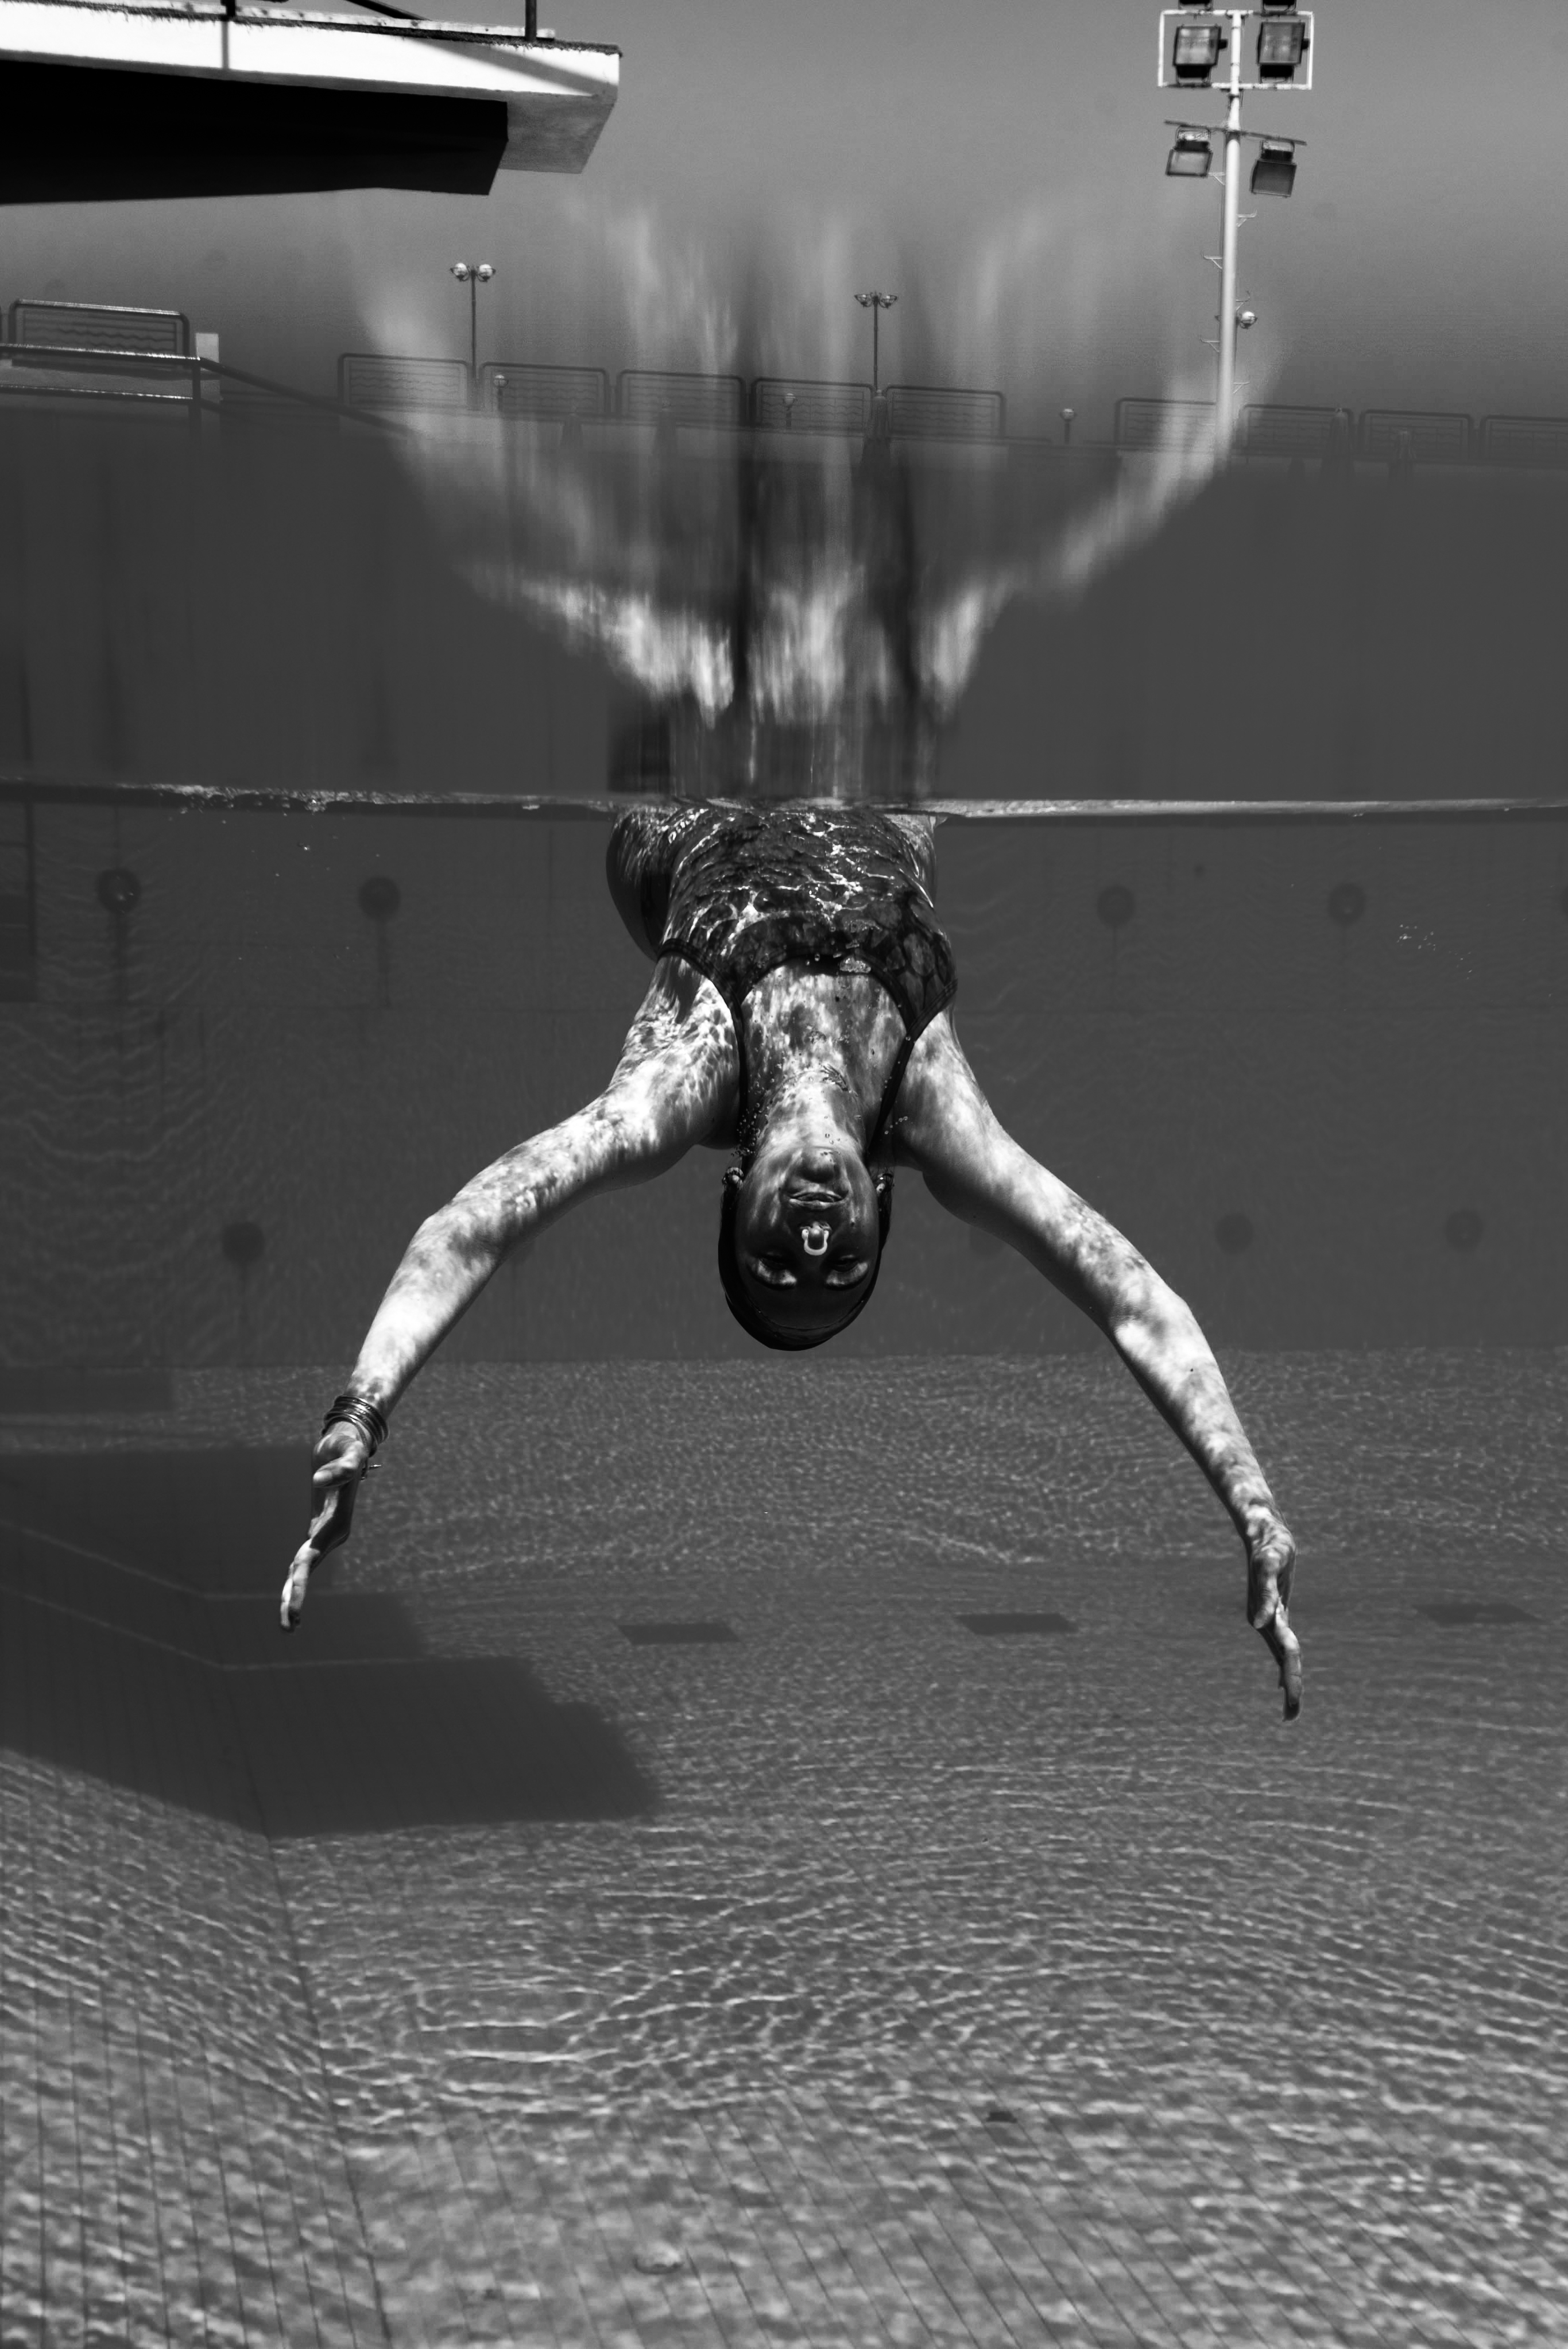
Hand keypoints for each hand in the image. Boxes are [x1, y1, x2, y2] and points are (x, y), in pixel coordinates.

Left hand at [280, 1423, 371, 1631]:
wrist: (349, 1441)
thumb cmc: (349, 1445)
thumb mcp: (349, 1452)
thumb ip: (340, 1469)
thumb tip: (316, 1481)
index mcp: (336, 1524)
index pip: (310, 1558)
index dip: (299, 1581)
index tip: (292, 1605)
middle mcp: (333, 1533)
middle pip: (307, 1569)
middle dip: (295, 1597)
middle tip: (287, 1628)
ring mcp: (326, 1533)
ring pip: (305, 1568)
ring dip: (294, 1594)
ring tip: (288, 1626)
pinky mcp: (319, 1529)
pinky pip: (304, 1558)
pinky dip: (296, 1577)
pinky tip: (289, 1595)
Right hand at [1246, 1514, 1300, 1721]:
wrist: (1263, 1533)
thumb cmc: (1269, 1546)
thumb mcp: (1269, 1566)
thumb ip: (1266, 1594)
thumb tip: (1259, 1624)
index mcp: (1268, 1617)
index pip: (1286, 1653)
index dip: (1290, 1677)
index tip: (1292, 1700)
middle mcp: (1268, 1622)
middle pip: (1283, 1661)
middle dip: (1289, 1689)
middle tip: (1291, 1718)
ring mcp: (1270, 1618)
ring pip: (1282, 1656)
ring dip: (1287, 1681)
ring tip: (1290, 1708)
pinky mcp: (1276, 1612)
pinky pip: (1281, 1645)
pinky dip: (1283, 1664)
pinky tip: (1282, 1678)